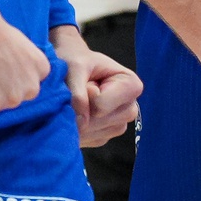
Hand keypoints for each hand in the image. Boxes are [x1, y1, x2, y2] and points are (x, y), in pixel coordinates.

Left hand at [51, 24, 142, 146]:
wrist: (69, 69)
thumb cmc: (76, 61)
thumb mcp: (74, 67)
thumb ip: (77, 93)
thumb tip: (81, 124)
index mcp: (131, 86)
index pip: (103, 104)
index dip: (87, 94)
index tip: (87, 80)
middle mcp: (130, 108)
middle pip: (100, 121)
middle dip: (81, 108)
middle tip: (79, 90)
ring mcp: (118, 125)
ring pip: (92, 133)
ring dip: (76, 119)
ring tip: (77, 101)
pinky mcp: (103, 137)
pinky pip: (87, 140)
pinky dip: (75, 129)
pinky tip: (74, 114)